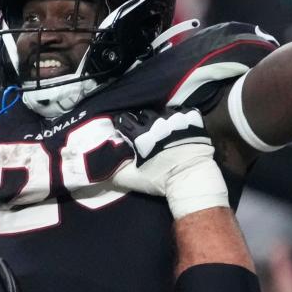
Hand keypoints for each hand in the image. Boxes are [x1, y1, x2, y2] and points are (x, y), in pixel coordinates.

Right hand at [112, 107, 228, 218]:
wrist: (191, 179)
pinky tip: (181, 125)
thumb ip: (114, 172)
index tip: (124, 127)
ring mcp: (175, 119)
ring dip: (163, 118)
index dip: (123, 123)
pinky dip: (182, 117)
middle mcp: (156, 122)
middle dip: (143, 120)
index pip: (124, 119)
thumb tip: (100, 169)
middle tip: (146, 130)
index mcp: (140, 134)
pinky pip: (184, 111)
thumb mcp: (132, 179)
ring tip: (165, 127)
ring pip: (164, 111)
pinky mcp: (192, 120)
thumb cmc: (160, 180)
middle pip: (144, 113)